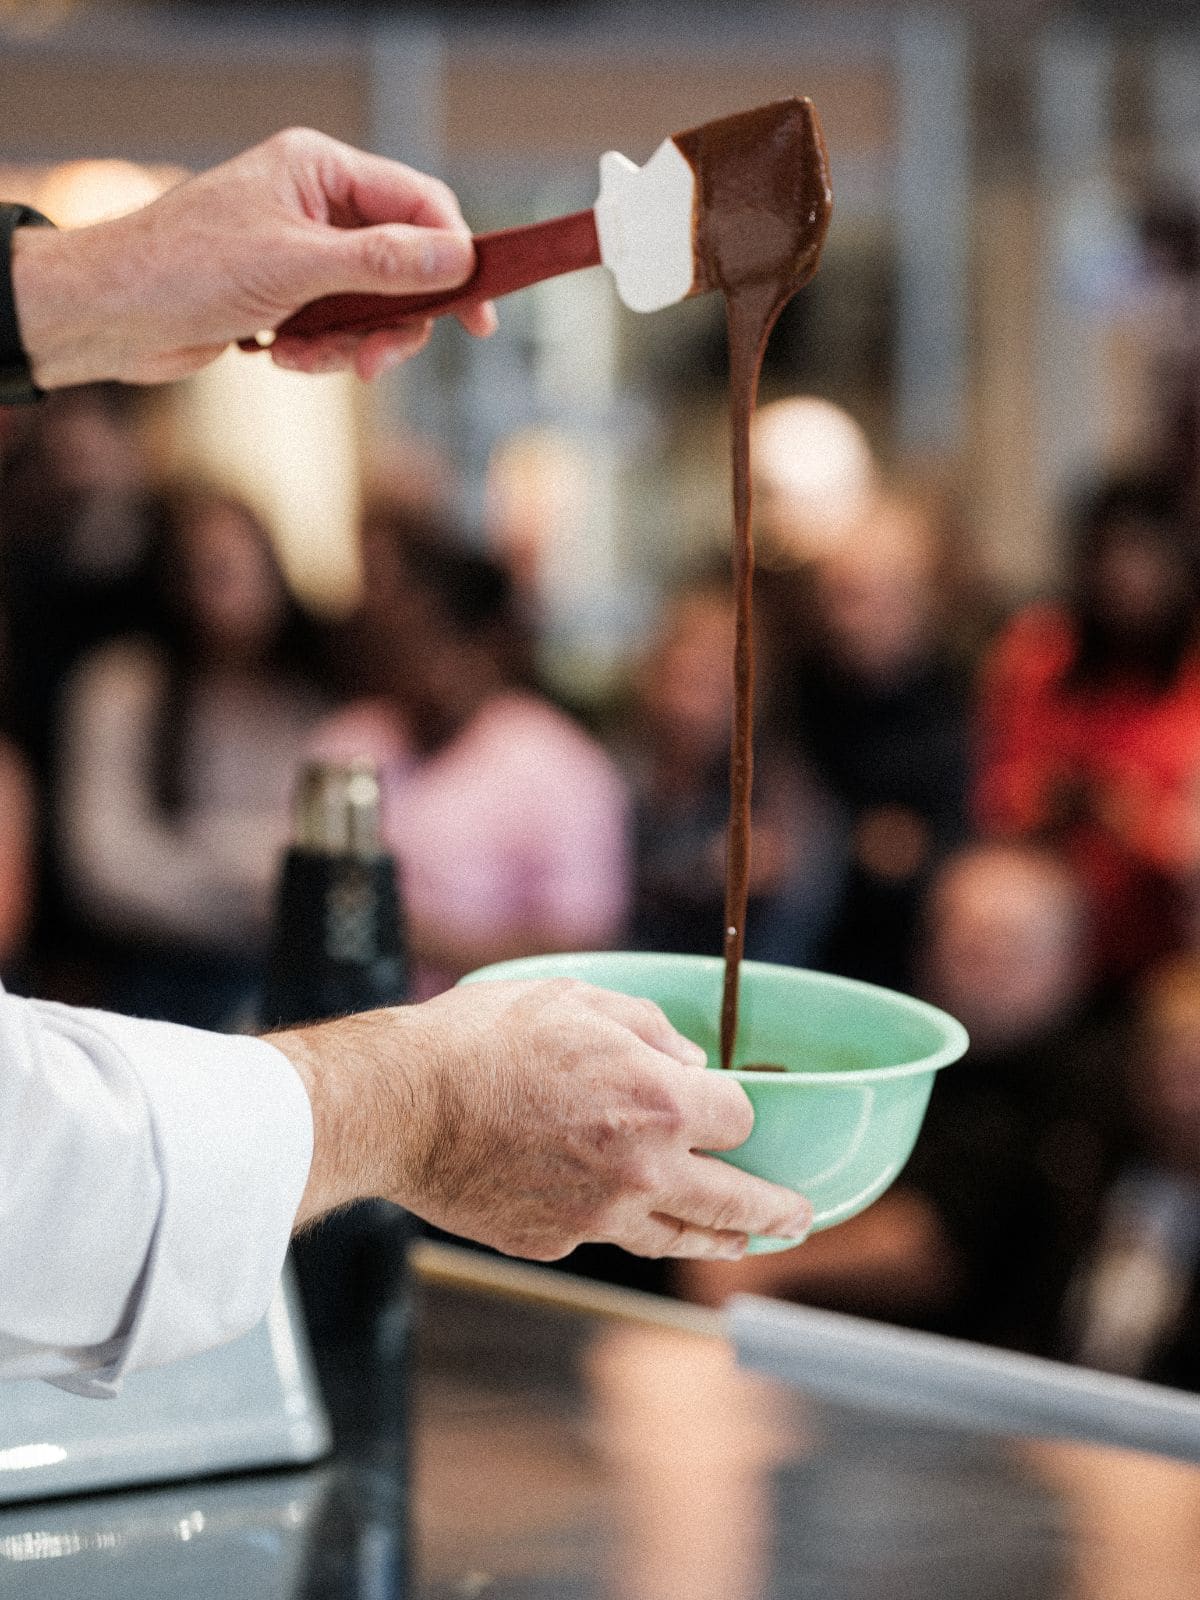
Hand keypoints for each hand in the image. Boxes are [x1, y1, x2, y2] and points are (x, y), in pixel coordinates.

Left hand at [11, 127, 496, 388]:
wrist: (114, 316)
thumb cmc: (188, 269)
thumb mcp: (297, 265)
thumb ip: (382, 262)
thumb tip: (457, 259)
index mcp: (320, 168)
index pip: (419, 204)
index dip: (455, 258)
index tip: (477, 316)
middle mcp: (316, 203)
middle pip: (402, 264)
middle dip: (391, 321)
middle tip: (375, 362)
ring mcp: (302, 251)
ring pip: (371, 305)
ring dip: (348, 344)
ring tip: (303, 359)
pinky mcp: (286, 295)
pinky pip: (335, 328)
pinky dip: (318, 352)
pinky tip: (277, 355)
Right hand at [272, 978, 812, 1260]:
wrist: (400, 1105)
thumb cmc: (483, 1039)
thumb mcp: (576, 999)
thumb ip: (649, 1029)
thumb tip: (692, 1064)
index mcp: (655, 1103)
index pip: (738, 1119)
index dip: (739, 1109)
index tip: (735, 1108)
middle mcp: (640, 1172)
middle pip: (735, 1205)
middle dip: (776, 1211)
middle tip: (798, 1216)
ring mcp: (597, 1218)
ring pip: (677, 1239)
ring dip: (719, 1240)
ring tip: (742, 1242)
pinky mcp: (554, 1243)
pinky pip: (607, 1238)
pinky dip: (627, 1227)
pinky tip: (634, 1219)